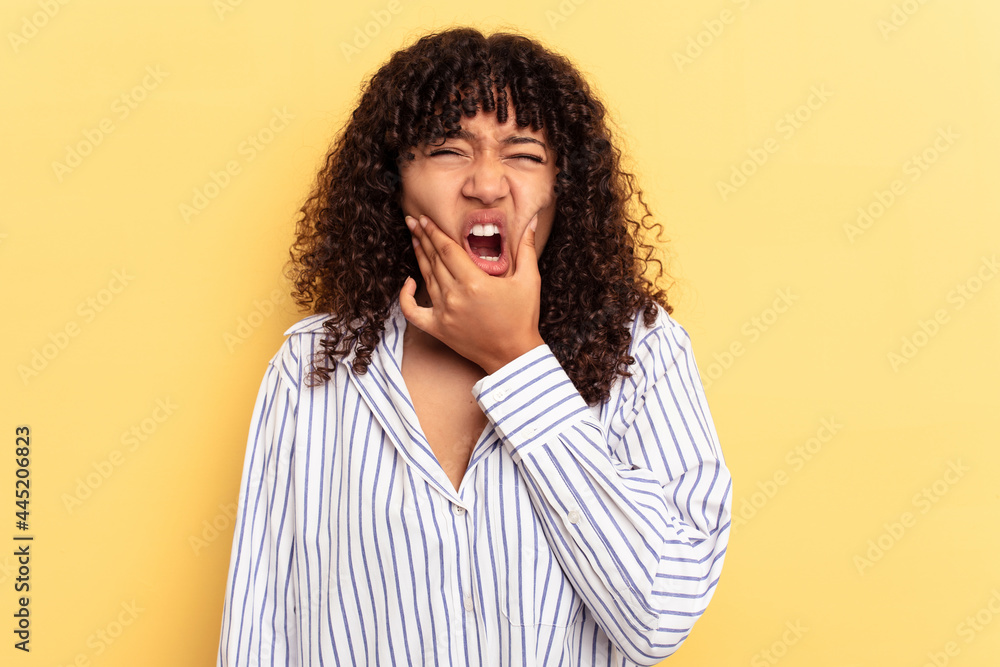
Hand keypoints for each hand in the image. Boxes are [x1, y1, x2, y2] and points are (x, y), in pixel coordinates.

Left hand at [399, 213, 545, 373]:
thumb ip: (526, 248)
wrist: (514, 355)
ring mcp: (443, 313)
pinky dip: (405, 297)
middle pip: (433, 260)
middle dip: (422, 238)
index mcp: (474, 282)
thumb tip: (531, 220)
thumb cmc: (523, 317)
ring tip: (414, 240)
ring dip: (419, 257)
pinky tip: (409, 283)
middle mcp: (454, 296)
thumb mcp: (529, 280)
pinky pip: (413, 311)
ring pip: (426, 278)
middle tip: (414, 222)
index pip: (447, 250)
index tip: (425, 219)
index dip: (434, 232)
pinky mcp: (438, 329)